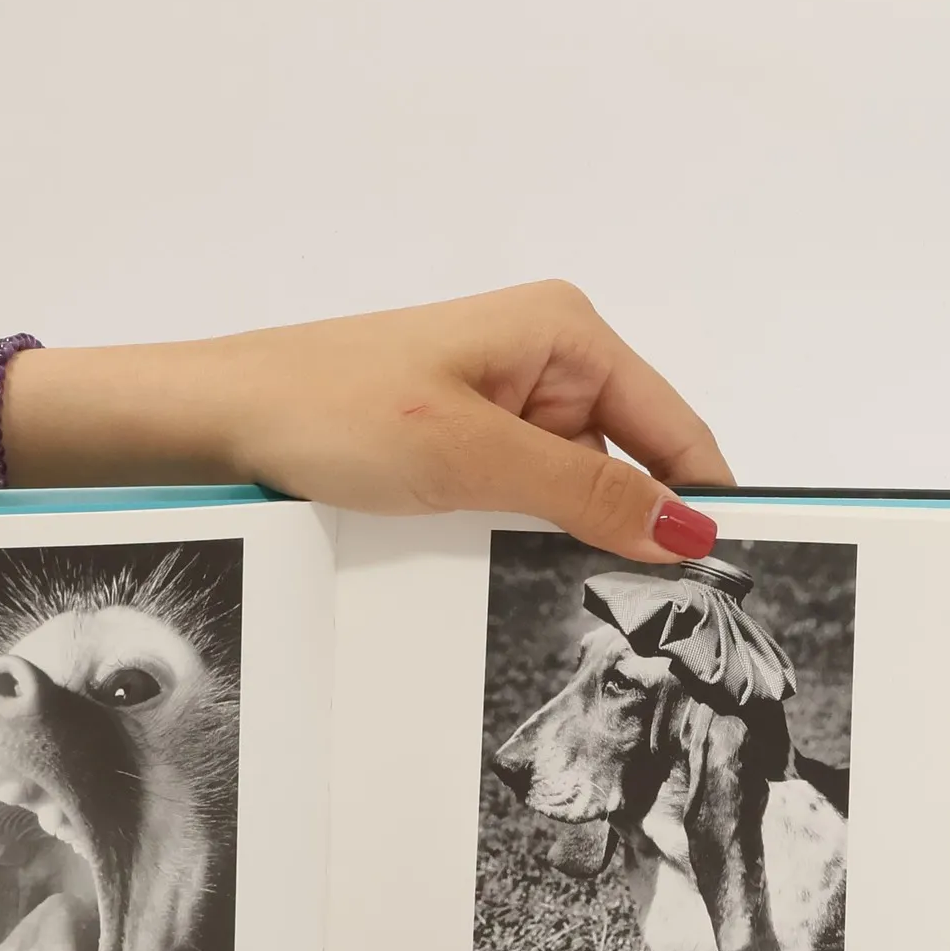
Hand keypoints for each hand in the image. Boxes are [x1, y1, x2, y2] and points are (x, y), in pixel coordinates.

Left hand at [6, 282, 733, 560]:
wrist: (221, 416)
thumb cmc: (330, 407)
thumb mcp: (473, 456)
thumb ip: (586, 493)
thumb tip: (689, 529)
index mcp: (565, 331)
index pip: (675, 427)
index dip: (703, 501)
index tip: (728, 583)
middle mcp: (545, 356)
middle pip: (630, 460)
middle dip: (631, 530)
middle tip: (640, 618)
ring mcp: (502, 397)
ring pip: (574, 486)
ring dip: (567, 536)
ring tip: (556, 593)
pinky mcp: (465, 435)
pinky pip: (523, 491)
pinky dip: (522, 529)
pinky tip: (505, 566)